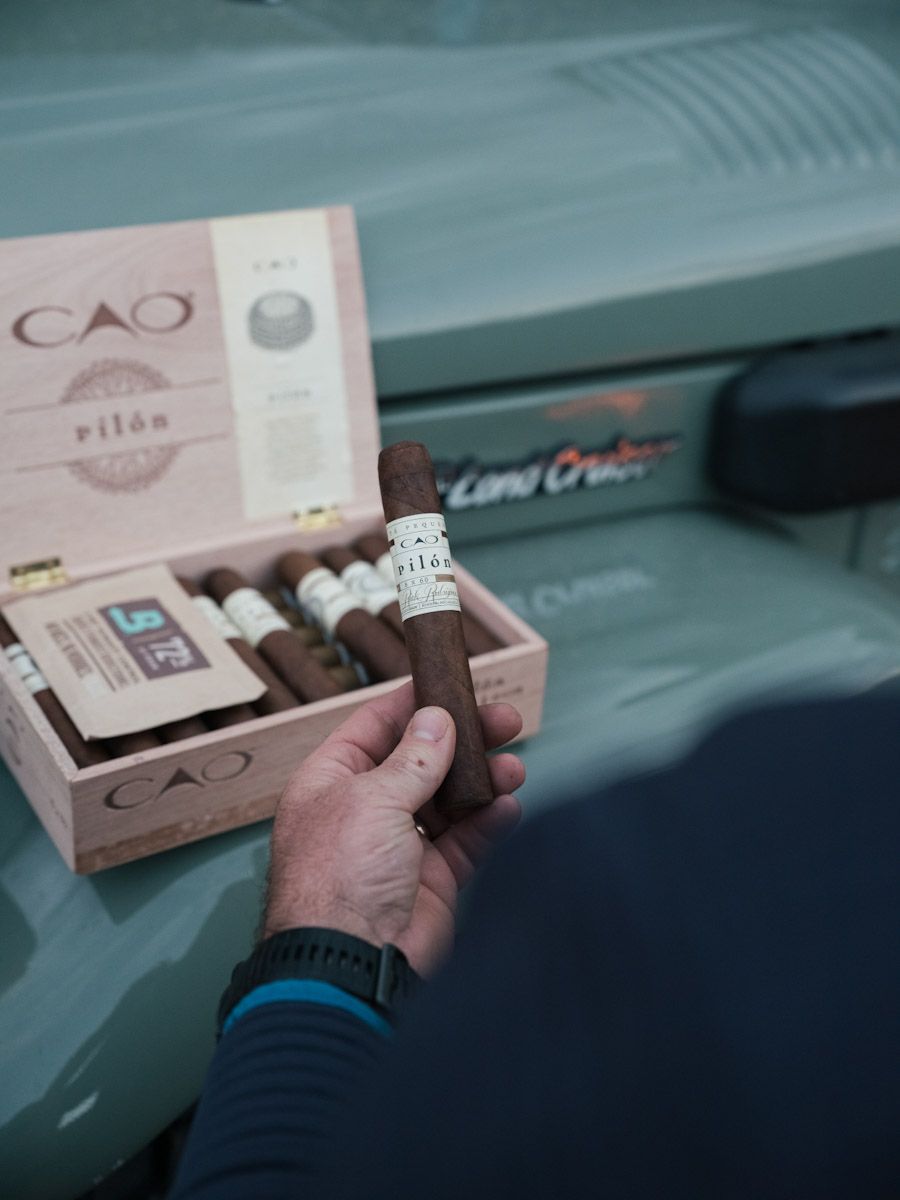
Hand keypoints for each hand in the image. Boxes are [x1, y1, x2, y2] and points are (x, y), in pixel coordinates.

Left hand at [264, 681, 523, 975]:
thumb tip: (437, 719)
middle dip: (463, 740)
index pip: (375, 728)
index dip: (413, 703)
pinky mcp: (432, 881)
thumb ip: (413, 758)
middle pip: (421, 760)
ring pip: (449, 800)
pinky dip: (489, 824)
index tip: (451, 681)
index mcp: (332, 782)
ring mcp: (400, 847)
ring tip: (514, 768)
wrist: (352, 964)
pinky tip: (509, 807)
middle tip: (506, 720)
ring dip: (482, 781)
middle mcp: (365, 810)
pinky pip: (466, 842)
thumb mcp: (373, 799)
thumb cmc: (341, 875)